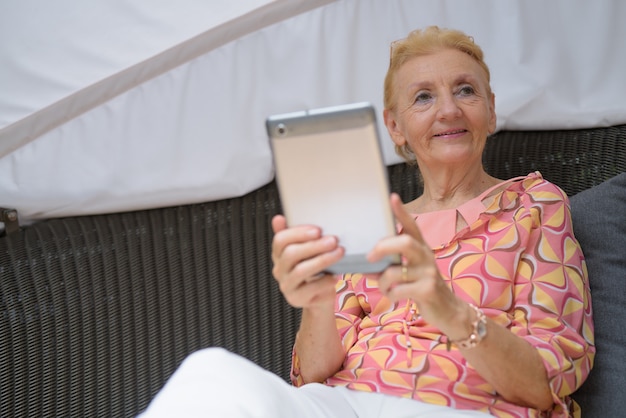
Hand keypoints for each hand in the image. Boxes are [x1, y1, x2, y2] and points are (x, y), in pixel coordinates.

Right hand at [271, 215, 343, 308]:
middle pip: (290, 254)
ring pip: (300, 271)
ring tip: (339, 253)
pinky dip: (324, 281)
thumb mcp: (307, 249)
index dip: (298, 233)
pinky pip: (310, 289)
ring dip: (322, 260)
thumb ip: (296, 234)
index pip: (280, 240)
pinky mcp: (297, 299)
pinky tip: (336, 275)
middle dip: (313, 246)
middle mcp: (279, 269)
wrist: (320, 296)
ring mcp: (287, 285)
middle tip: (333, 240)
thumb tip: (278, 218)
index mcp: (279, 254)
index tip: (318, 230)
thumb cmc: (316, 268)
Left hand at [367, 194, 464, 328]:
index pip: (412, 226)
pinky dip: (389, 295)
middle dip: (382, 248)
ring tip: (384, 288)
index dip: (402, 212)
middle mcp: (427, 256)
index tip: (392, 197)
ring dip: (382, 282)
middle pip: (405, 242)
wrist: (449, 311)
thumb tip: (366, 265)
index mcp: (422, 248)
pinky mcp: (428, 290)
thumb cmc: (423, 288)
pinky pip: (397, 290)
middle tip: (369, 258)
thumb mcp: (410, 273)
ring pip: (394, 272)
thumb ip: (390, 266)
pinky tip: (393, 297)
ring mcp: (429, 273)